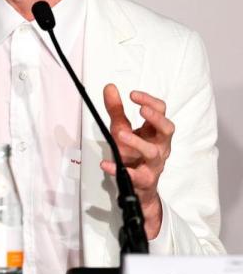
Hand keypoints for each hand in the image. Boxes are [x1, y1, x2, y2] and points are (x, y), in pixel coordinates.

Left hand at [101, 83, 173, 238]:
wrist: (137, 186)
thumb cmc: (133, 154)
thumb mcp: (122, 129)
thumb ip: (116, 110)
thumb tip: (109, 87)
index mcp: (156, 132)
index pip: (161, 111)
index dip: (150, 101)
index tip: (133, 95)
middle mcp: (160, 146)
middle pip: (167, 130)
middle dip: (156, 118)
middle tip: (142, 110)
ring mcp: (154, 164)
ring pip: (153, 153)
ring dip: (137, 142)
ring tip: (119, 134)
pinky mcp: (145, 180)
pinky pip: (135, 176)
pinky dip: (119, 169)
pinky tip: (105, 164)